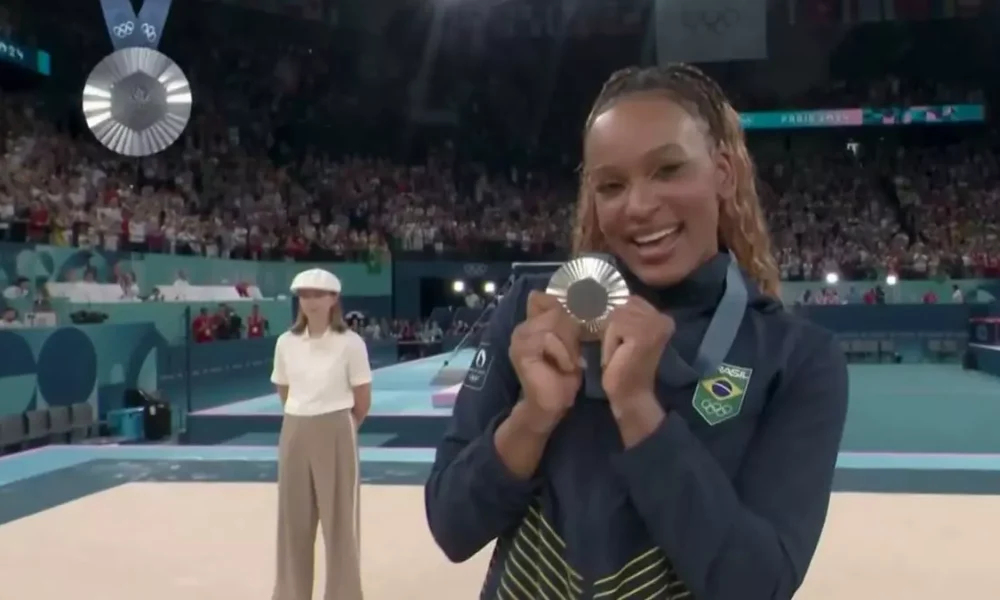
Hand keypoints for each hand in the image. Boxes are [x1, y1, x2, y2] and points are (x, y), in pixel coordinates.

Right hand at [509, 291, 583, 431]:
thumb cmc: (563, 376)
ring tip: (569, 362)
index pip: (543, 297)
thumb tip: (582, 301)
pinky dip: (562, 353)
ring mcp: (520, 337)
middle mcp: (523, 326)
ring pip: (554, 321)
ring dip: (568, 344)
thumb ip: (568, 324)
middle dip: (571, 330)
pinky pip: (548, 337)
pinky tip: (563, 367)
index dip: (560, 303)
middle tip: (574, 354)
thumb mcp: (571, 344)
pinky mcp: (521, 349)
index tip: (577, 320)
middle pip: (555, 309)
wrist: (550, 405)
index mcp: (533, 322)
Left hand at [601, 296, 674, 410]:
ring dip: (611, 336)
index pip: (629, 300)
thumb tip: (600, 295)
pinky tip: (620, 355)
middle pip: (621, 305)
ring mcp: (654, 324)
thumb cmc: (624, 365)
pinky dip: (610, 341)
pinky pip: (613, 326)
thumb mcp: (623, 333)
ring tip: (621, 353)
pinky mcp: (642, 334)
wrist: (631, 395)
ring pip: (615, 315)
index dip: (617, 319)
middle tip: (622, 350)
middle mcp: (663, 317)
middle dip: (613, 327)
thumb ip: (622, 314)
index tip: (624, 341)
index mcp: (662, 316)